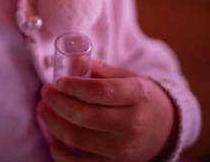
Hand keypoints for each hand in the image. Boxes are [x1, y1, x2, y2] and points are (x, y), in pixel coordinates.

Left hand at [36, 59, 177, 160]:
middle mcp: (132, 124)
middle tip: (45, 92)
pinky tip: (52, 137)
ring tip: (43, 109)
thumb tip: (71, 57)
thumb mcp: (126, 77)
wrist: (166, 129)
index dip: (74, 86)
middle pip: (85, 116)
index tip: (58, 81)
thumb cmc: (139, 97)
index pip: (101, 91)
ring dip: (53, 124)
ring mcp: (123, 149)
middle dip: (58, 103)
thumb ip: (98, 69)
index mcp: (136, 95)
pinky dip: (60, 152)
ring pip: (78, 139)